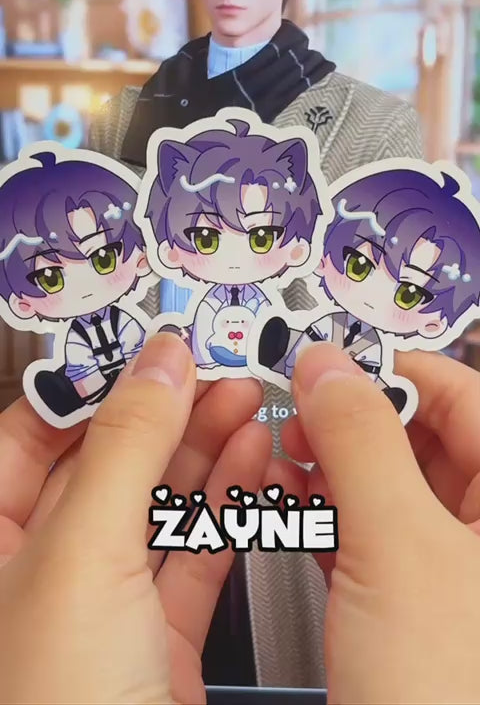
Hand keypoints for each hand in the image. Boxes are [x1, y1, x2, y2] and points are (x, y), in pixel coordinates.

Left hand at [0, 333, 270, 704]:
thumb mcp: (78, 556)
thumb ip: (122, 447)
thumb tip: (159, 363)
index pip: (36, 429)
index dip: (97, 382)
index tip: (152, 348)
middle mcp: (38, 568)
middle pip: (107, 457)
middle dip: (168, 409)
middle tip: (216, 370)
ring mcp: (103, 602)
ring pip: (157, 499)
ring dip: (207, 447)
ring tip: (246, 404)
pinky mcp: (157, 635)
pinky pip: (193, 548)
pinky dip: (227, 503)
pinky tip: (250, 465)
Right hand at [269, 343, 479, 704]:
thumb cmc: (450, 697)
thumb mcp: (400, 547)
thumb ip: (361, 440)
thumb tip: (328, 366)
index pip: (461, 393)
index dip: (392, 368)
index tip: (332, 361)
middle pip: (421, 437)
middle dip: (351, 420)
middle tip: (301, 411)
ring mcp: (454, 572)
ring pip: (391, 487)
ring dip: (333, 466)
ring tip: (288, 456)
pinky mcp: (415, 608)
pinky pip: (373, 536)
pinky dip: (332, 515)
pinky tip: (297, 508)